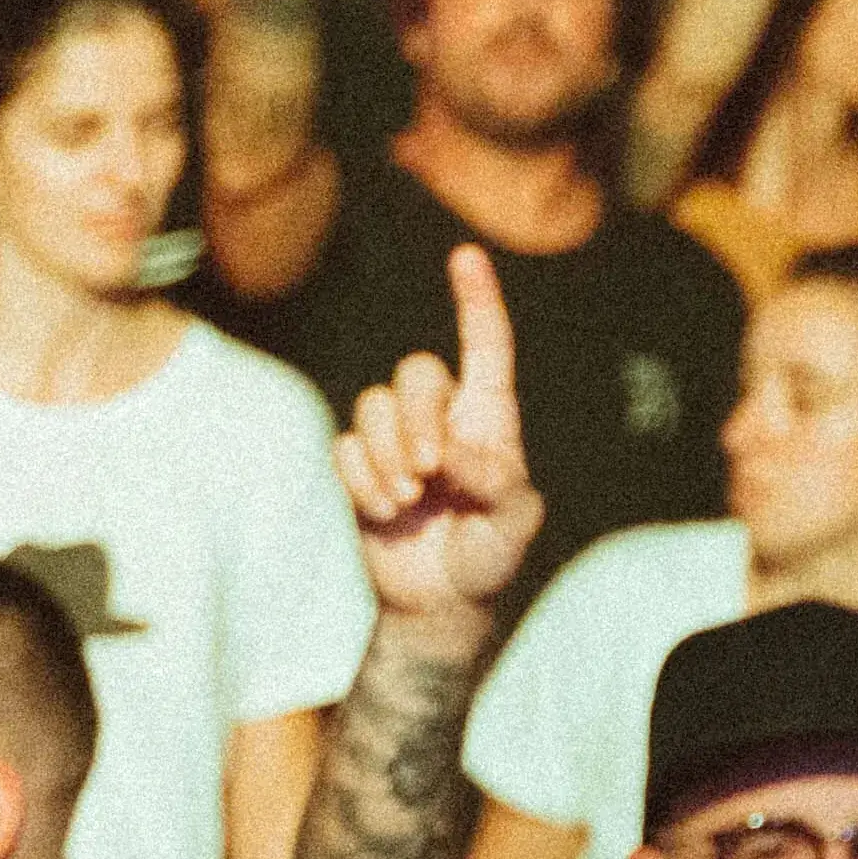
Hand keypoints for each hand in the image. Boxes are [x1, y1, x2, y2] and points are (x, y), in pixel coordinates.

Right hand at [334, 245, 541, 625]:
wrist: (441, 603)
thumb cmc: (489, 555)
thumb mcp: (514, 524)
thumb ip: (498, 484)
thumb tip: (455, 453)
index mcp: (489, 417)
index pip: (485, 346)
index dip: (477, 300)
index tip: (465, 255)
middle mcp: (441, 417)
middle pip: (414, 371)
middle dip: (416, 418)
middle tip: (429, 473)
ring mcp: (396, 440)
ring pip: (371, 404)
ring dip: (385, 455)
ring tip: (408, 501)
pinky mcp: (360, 467)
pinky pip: (343, 447)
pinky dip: (362, 480)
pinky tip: (386, 513)